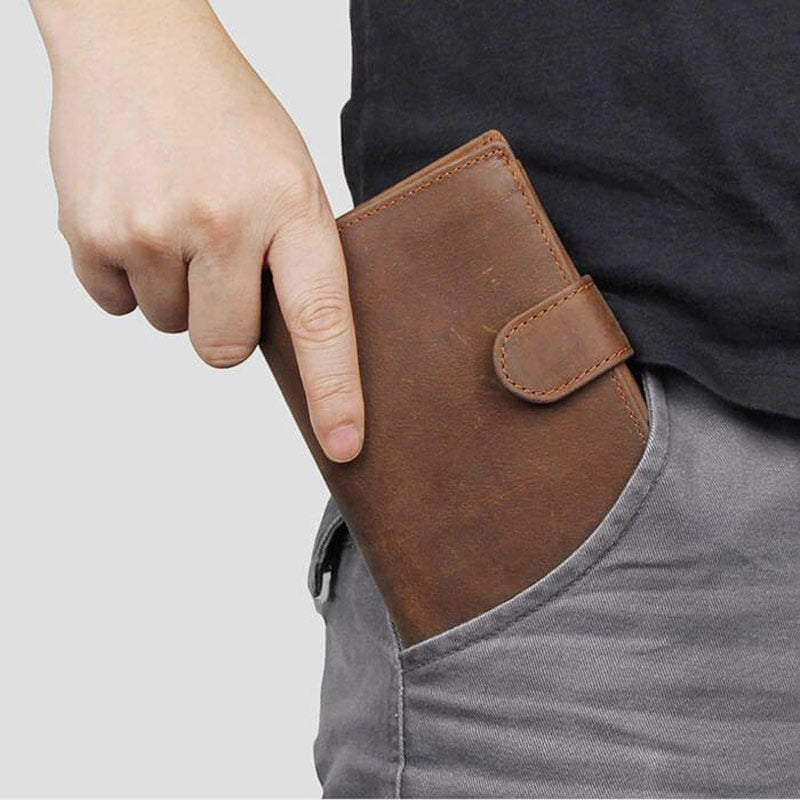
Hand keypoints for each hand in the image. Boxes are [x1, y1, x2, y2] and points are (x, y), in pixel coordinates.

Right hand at [31, 0, 363, 461]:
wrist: (136, 43)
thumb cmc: (225, 114)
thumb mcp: (290, 176)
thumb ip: (294, 259)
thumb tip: (292, 348)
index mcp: (289, 206)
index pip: (322, 321)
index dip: (335, 392)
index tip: (344, 445)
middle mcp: (220, 220)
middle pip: (225, 349)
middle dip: (226, 325)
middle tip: (222, 263)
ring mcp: (149, 228)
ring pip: (170, 327)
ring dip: (176, 291)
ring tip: (179, 221)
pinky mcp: (89, 233)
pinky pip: (116, 305)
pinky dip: (129, 277)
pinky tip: (140, 219)